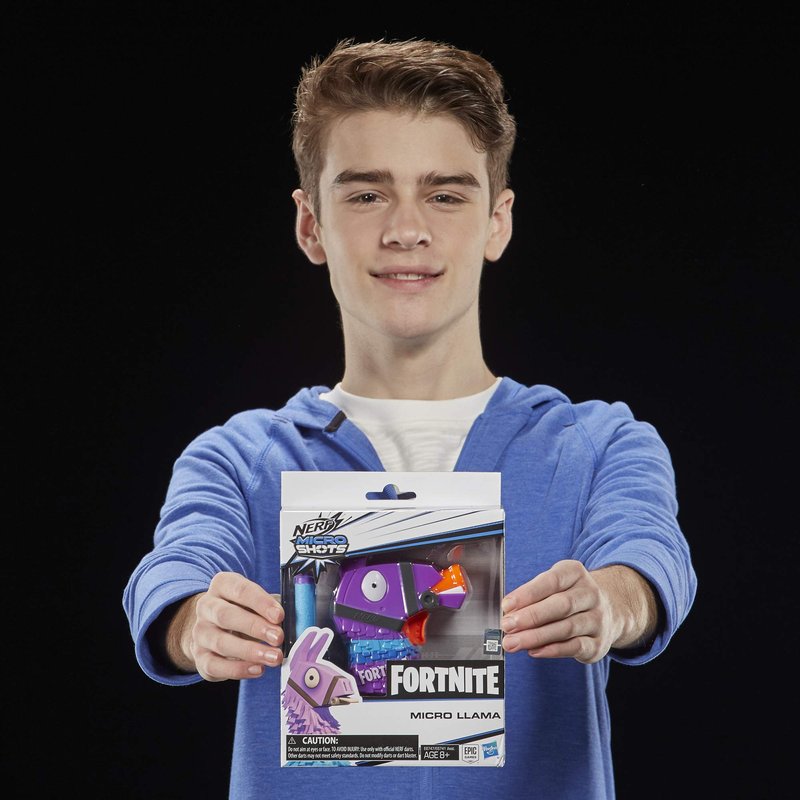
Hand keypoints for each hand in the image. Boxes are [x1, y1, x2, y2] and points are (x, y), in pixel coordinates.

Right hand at [168, 571, 284, 680]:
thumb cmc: (243, 609)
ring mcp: (200, 633)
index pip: (240, 590)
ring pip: (221, 642)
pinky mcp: (199, 657)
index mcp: (222, 585)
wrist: (212, 626)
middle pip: (227, 615)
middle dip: (255, 627)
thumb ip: (273, 608)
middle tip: (278, 637)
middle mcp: (206, 607)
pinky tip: (258, 669)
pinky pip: (215, 665)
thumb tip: (297, 621)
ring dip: (250, 651)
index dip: (261, 602)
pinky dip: (238, 669)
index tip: (280, 615)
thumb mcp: (256, 601)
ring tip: (274, 657)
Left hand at [500, 560, 655, 663]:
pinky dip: (553, 650)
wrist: (609, 610)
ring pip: (566, 628)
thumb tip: (508, 613)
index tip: (506, 606)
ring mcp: (597, 619)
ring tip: (513, 642)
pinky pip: (575, 647)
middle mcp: (590, 594)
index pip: (551, 581)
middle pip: (561, 605)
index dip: (527, 594)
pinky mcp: (599, 642)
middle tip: (507, 626)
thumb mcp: (554, 585)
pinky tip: (534, 651)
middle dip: (531, 616)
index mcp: (575, 573)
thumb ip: (532, 596)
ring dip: (536, 637)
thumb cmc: (568, 595)